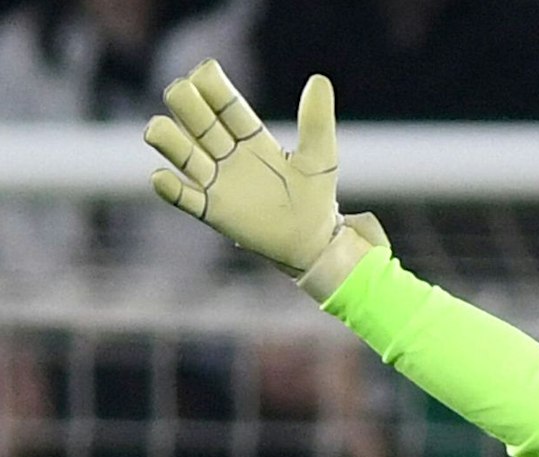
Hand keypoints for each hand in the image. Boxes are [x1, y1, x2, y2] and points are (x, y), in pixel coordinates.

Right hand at [144, 59, 340, 275]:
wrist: (313, 241)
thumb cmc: (315, 197)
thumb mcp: (320, 157)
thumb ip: (316, 121)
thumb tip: (319, 79)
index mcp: (250, 137)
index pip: (223, 104)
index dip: (211, 86)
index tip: (204, 72)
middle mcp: (227, 154)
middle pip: (196, 120)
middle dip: (186, 103)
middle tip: (183, 94)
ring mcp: (217, 182)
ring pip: (180, 152)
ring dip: (166, 138)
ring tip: (158, 129)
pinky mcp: (212, 211)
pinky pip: (183, 197)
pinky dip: (169, 188)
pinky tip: (162, 177)